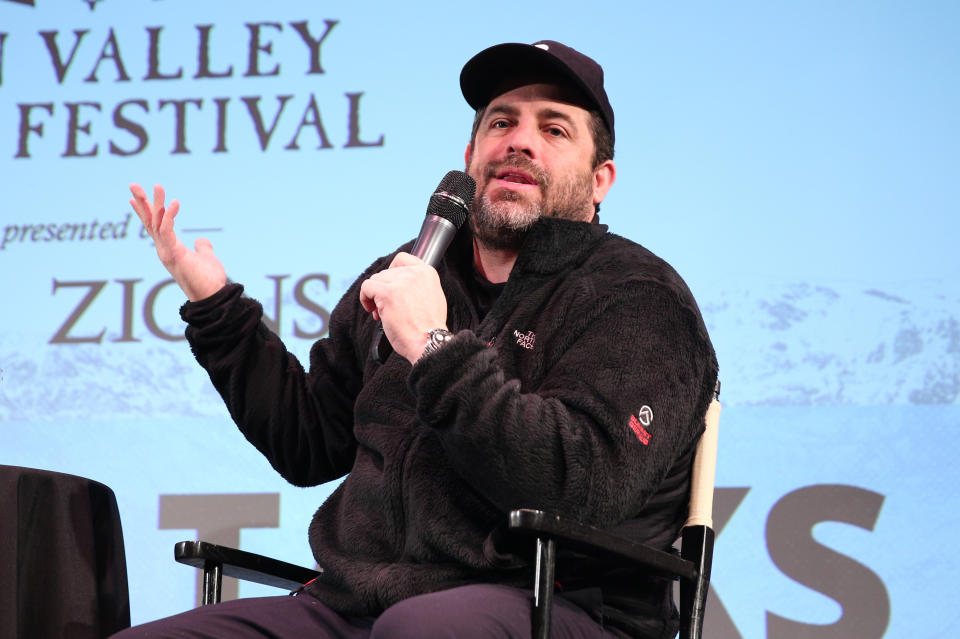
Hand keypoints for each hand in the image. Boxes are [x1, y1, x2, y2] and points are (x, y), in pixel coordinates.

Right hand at [129, 183, 226, 301]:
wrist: (213, 296)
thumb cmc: (208, 280)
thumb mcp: (206, 258)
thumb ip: (202, 248)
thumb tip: (201, 241)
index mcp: (169, 249)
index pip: (153, 227)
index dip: (144, 212)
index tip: (135, 197)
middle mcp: (164, 250)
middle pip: (149, 222)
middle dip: (142, 203)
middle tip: (133, 184)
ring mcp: (166, 252)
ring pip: (156, 223)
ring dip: (155, 203)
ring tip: (158, 186)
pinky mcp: (174, 254)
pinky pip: (168, 231)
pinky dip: (169, 216)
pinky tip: (175, 202)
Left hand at [359, 252, 447, 363]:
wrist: (429, 341)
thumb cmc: (429, 328)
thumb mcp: (432, 297)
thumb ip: (418, 285)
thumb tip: (400, 285)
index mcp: (427, 272)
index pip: (402, 259)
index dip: (392, 271)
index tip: (390, 284)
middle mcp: (414, 273)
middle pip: (386, 273)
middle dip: (384, 290)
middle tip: (387, 308)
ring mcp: (400, 282)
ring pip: (376, 280)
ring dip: (375, 296)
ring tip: (382, 313)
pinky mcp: (387, 292)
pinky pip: (367, 287)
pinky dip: (365, 298)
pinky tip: (372, 310)